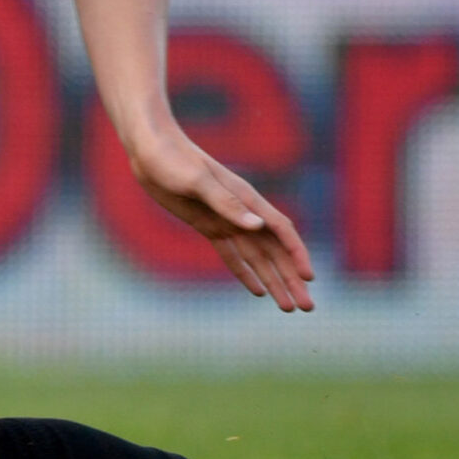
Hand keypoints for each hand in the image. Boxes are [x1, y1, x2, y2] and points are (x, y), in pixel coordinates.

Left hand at [128, 124, 316, 312]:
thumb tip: (258, 226)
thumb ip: (226, 203)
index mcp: (245, 199)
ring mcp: (225, 220)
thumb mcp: (197, 180)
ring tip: (288, 307)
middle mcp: (241, 212)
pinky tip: (258, 291)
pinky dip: (245, 273)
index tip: (308, 278)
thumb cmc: (173, 159)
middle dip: (291, 279)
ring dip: (273, 281)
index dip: (296, 254)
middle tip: (307, 308)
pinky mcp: (207, 225)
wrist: (149, 150)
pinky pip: (231, 254)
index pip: (280, 231)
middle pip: (274, 252)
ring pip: (257, 257)